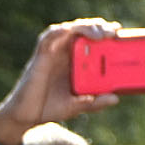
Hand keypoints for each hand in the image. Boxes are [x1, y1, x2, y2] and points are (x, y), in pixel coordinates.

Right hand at [0, 19, 123, 144]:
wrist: (26, 117)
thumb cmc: (49, 108)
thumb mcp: (77, 106)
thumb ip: (95, 103)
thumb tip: (115, 98)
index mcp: (75, 62)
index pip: (91, 40)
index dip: (104, 32)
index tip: (118, 33)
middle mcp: (64, 54)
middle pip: (82, 30)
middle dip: (98, 27)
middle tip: (112, 32)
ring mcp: (52, 54)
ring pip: (68, 30)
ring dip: (84, 26)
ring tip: (99, 34)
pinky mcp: (40, 57)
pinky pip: (47, 38)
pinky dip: (58, 31)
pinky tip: (70, 30)